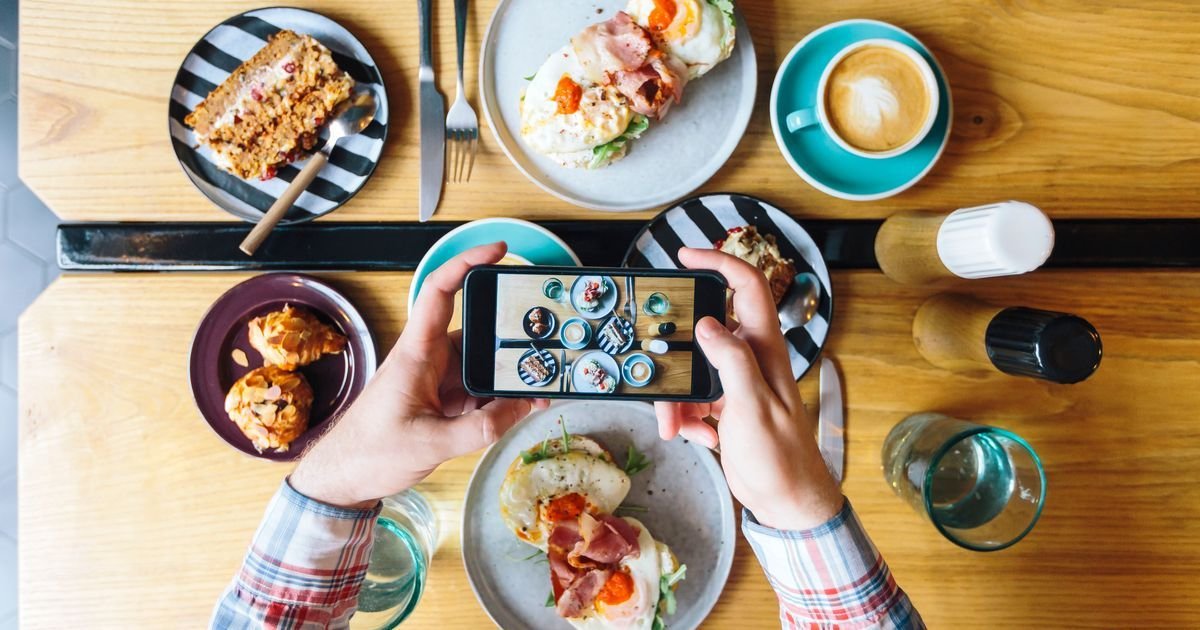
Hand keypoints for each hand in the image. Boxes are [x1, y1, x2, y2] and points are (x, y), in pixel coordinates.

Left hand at [291, 243, 545, 507]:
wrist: (343, 479)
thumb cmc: (369, 454)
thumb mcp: (431, 444)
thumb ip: (480, 428)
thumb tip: (523, 408)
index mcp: (416, 353)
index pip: (440, 291)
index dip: (467, 263)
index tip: (498, 251)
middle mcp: (428, 358)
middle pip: (476, 330)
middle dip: (510, 333)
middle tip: (545, 335)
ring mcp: (436, 379)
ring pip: (482, 363)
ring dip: (508, 373)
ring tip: (543, 379)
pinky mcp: (441, 400)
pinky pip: (478, 389)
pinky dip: (500, 396)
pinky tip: (523, 406)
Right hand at [654, 248, 841, 529]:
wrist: (786, 501)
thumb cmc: (781, 456)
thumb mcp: (752, 407)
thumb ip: (732, 361)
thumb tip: (708, 324)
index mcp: (765, 349)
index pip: (747, 287)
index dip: (719, 263)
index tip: (686, 256)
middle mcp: (751, 359)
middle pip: (705, 333)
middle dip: (676, 353)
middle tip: (653, 364)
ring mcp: (737, 383)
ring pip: (693, 371)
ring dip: (677, 397)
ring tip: (674, 425)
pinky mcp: (726, 407)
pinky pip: (694, 399)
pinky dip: (687, 417)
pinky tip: (695, 436)